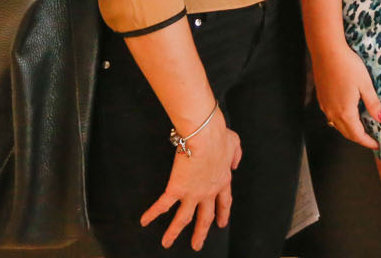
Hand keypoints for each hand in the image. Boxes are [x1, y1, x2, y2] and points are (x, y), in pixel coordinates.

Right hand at [139, 109, 240, 250]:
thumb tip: (235, 164)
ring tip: (166, 243)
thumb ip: (236, 155)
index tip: (221, 223)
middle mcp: (208, 192)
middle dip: (201, 232)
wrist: (205, 135)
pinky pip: (162, 205)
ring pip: (183, 218)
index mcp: (222, 180)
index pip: (224, 202)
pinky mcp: (176, 189)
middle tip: (197, 244)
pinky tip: (144, 221)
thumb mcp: (234, 143)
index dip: (222, 213)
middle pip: (205, 217)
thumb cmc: (218, 135)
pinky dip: (152, 214)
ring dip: (174, 232)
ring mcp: (192, 193)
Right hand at [313, 41, 380, 148]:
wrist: (327, 51)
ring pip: (337, 125)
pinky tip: (348, 113)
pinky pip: (331, 116)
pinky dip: (341, 120)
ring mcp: (325, 105)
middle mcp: (332, 112)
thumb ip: (373, 104)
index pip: (357, 135)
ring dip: (349, 130)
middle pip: (346, 132)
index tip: (377, 144)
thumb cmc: (348, 66)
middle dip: (359, 138)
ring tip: (362, 127)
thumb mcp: (365, 85)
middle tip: (371, 138)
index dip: (368, 141)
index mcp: (345, 112)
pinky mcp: (321, 98)